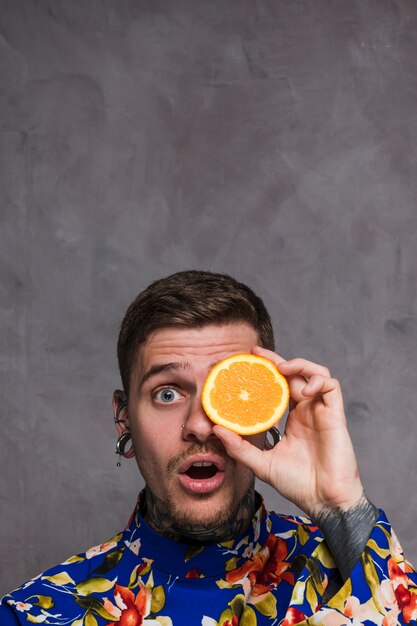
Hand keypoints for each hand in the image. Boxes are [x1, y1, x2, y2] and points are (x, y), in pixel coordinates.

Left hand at [213, 347, 363, 519]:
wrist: (323, 501)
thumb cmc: (297, 484)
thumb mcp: (261, 463)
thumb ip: (240, 447)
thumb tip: (215, 429)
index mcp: (292, 419)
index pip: (279, 386)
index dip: (267, 372)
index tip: (247, 360)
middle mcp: (307, 411)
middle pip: (295, 374)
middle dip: (277, 360)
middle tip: (256, 353)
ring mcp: (322, 411)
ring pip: (316, 374)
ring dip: (300, 365)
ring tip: (281, 368)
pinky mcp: (335, 415)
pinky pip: (331, 387)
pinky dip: (318, 381)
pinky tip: (304, 390)